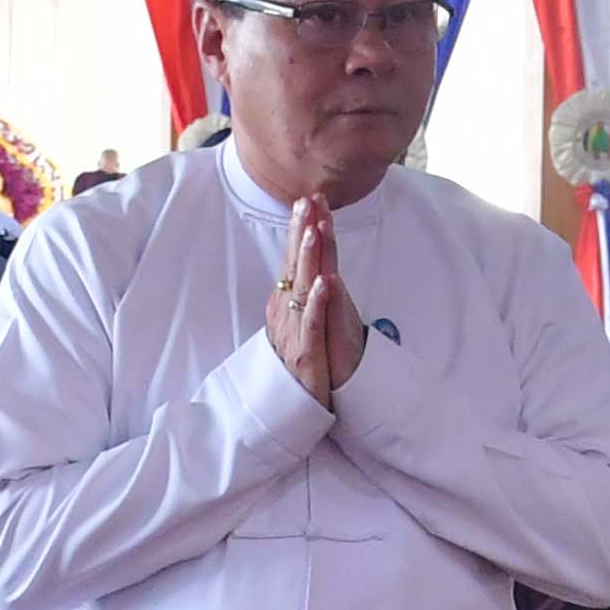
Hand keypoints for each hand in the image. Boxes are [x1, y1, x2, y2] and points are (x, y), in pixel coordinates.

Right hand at [266, 204, 363, 401]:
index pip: (292, 260)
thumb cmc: (298, 363)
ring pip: (301, 289)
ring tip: (315, 230)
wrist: (288, 408)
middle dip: (301, 232)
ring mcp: (294, 332)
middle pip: (294, 266)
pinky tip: (324, 282)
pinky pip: (311, 324)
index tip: (307, 201)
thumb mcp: (297, 324)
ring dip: (308, 259)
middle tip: (307, 201)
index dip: (299, 230)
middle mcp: (285, 313)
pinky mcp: (306, 353)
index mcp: (285, 304)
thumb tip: (302, 267)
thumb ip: (298, 296)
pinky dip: (317, 302)